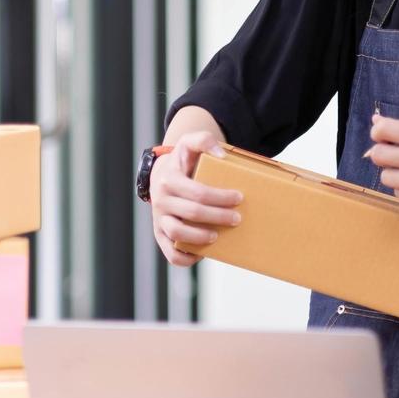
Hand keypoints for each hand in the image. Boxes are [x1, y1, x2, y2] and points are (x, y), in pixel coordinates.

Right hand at [148, 131, 243, 266]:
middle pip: (192, 214)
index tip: (239, 197)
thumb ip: (204, 140)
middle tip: (237, 218)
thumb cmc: (183, 161)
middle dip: (219, 217)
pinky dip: (187, 258)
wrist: (163, 174)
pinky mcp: (160, 235)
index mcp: (169, 180)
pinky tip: (203, 254)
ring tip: (217, 236)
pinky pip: (171, 254)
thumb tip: (221, 155)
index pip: (198, 192)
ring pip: (178, 235)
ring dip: (201, 238)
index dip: (221, 197)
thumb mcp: (190, 142)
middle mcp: (161, 201)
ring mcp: (159, 219)